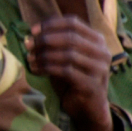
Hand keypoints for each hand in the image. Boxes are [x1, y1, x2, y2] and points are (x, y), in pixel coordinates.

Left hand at [25, 16, 113, 130]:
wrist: (87, 108)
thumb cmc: (73, 78)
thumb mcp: (65, 56)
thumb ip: (55, 43)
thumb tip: (31, 33)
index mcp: (97, 40)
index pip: (73, 22)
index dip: (51, 24)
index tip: (32, 30)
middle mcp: (103, 52)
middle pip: (70, 37)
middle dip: (45, 39)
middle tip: (28, 45)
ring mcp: (100, 69)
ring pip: (68, 54)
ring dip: (44, 55)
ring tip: (30, 59)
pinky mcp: (93, 85)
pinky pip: (66, 71)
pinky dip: (48, 68)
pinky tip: (36, 70)